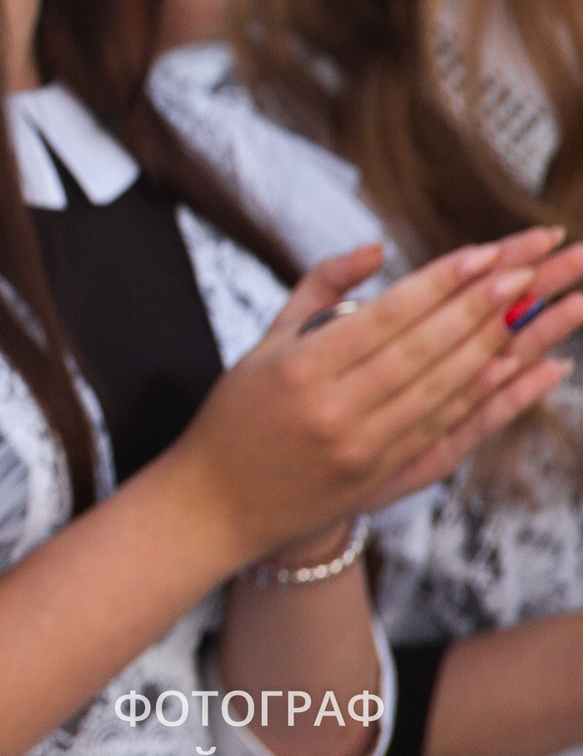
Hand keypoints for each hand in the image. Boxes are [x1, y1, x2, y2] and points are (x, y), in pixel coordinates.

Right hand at [175, 229, 582, 562]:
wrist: (215, 506)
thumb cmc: (237, 414)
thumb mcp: (264, 343)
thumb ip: (320, 289)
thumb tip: (378, 249)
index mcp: (299, 370)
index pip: (386, 317)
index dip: (441, 283)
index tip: (488, 252)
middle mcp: (335, 412)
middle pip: (426, 350)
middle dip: (483, 305)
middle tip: (531, 268)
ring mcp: (364, 451)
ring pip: (447, 389)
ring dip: (501, 344)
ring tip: (539, 306)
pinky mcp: (385, 480)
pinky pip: (452, 430)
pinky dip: (496, 397)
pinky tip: (531, 368)